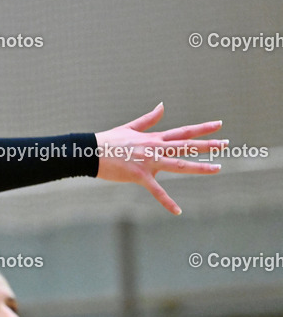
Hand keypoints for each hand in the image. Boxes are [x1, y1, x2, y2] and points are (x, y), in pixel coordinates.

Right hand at [94, 103, 225, 214]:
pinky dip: (167, 202)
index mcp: (153, 138)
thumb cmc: (107, 141)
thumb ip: (148, 120)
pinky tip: (178, 211)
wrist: (89, 152)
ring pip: (179, 165)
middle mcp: (155, 148)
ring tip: (218, 169)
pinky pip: (156, 191)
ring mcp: (149, 162)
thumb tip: (162, 106)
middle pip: (186, 146)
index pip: (183, 132)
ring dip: (200, 167)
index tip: (219, 125)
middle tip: (227, 144)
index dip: (202, 129)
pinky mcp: (139, 176)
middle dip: (208, 145)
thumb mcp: (130, 128)